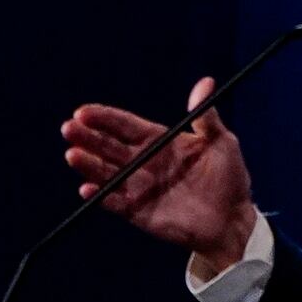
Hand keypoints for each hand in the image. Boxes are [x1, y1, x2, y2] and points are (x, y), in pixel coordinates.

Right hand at [61, 76, 263, 273]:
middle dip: (87, 137)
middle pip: (108, 147)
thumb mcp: (222, 142)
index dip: (104, 118)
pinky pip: (114, 203)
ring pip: (106, 172)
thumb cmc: (229, 177)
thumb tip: (205, 83)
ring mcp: (138, 187)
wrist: (232, 219)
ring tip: (72, 155)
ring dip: (88, 164)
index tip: (84, 112)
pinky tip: (87, 188)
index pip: (125, 126)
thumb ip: (206, 117)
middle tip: (69, 129)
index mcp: (159, 142)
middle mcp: (143, 162)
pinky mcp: (138, 212)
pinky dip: (100, 196)